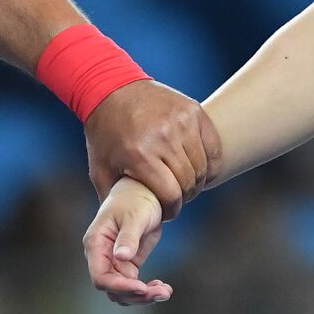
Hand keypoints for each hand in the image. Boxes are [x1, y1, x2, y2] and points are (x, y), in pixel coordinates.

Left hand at [84, 80, 222, 219]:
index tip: (168, 212)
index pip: (171, 195)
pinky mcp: (194, 111)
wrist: (113, 89)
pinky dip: (211, 163)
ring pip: (203, 166)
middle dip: (185, 197)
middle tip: (178, 198)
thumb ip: (113, 198)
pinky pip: (213, 146)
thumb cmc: (105, 133)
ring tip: (187, 184)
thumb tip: (125, 224)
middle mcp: (165, 138)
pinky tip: (201, 170)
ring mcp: (183, 122)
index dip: (172, 210)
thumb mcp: (100, 168)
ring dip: (198, 181)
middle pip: (189, 182)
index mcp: (140, 155)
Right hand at [84, 177, 170, 304]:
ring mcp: (114, 261)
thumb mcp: (135, 215)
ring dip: (143, 296)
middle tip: (161, 292)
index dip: (119, 286)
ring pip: (123, 290)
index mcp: (96, 244)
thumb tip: (121, 257)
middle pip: (112, 288)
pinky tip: (163, 287)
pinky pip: (133, 284)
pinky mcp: (128, 263)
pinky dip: (147, 289)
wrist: (144, 191)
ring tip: (165, 291)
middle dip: (136, 294)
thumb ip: (128, 236)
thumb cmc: (135, 199)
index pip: (101, 276)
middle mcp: (102, 256)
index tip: (141, 287)